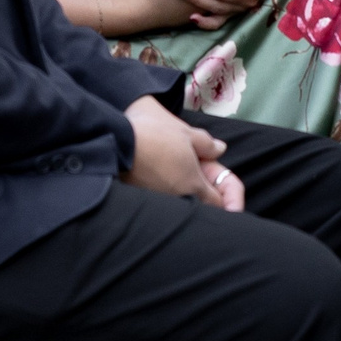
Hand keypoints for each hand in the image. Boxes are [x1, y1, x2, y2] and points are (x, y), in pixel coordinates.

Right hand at [125, 96, 243, 209]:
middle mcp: (178, 199)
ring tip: (177, 175)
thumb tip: (221, 149)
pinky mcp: (141, 199)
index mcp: (193, 185)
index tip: (219, 187)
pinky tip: (157, 176)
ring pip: (179, 205)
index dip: (224, 197)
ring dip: (183, 196)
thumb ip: (207, 144)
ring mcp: (159, 202)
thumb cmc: (155, 135)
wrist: (117, 142)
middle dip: (205, 198)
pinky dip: (164, 193)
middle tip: (200, 180)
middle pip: (199, 207)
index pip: (218, 204)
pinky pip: (160, 202)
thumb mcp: (186, 133)